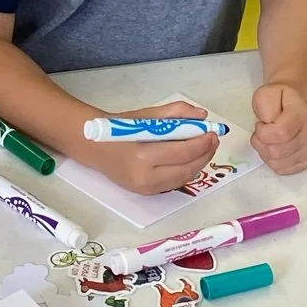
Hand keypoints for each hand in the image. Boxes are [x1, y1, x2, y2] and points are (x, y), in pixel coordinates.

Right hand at [82, 127, 217, 195]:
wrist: (93, 147)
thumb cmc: (118, 128)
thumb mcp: (146, 115)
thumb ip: (175, 113)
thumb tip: (201, 116)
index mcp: (143, 155)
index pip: (183, 152)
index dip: (202, 143)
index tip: (212, 132)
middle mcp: (145, 177)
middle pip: (187, 169)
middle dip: (205, 154)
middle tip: (212, 140)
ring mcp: (146, 188)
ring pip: (183, 179)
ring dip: (199, 164)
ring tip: (205, 149)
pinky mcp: (146, 193)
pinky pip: (174, 183)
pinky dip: (186, 171)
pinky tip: (191, 159)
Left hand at [252, 83, 306, 176]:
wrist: (293, 104)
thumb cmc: (279, 100)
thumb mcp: (267, 93)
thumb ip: (265, 105)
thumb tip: (268, 123)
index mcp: (302, 115)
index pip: (280, 133)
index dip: (263, 132)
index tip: (261, 124)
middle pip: (277, 152)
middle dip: (262, 142)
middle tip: (264, 131)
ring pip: (278, 163)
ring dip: (266, 153)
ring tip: (269, 139)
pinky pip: (282, 170)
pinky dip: (273, 161)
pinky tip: (275, 148)